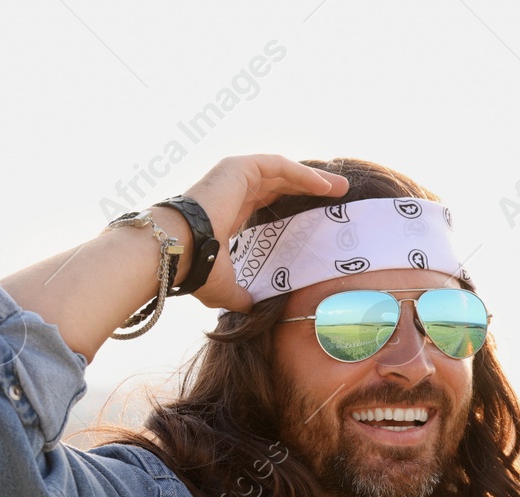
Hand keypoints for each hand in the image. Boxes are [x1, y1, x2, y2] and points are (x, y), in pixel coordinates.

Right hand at [177, 154, 346, 313]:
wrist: (178, 252)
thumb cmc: (197, 270)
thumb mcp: (227, 288)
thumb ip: (244, 295)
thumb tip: (255, 309)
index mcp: (230, 213)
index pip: (268, 203)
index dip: (295, 205)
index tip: (320, 215)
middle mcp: (232, 191)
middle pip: (280, 184)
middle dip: (311, 188)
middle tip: (340, 197)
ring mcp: (233, 176)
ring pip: (281, 172)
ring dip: (312, 178)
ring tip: (340, 187)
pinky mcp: (236, 167)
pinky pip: (277, 165)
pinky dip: (302, 173)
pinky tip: (324, 184)